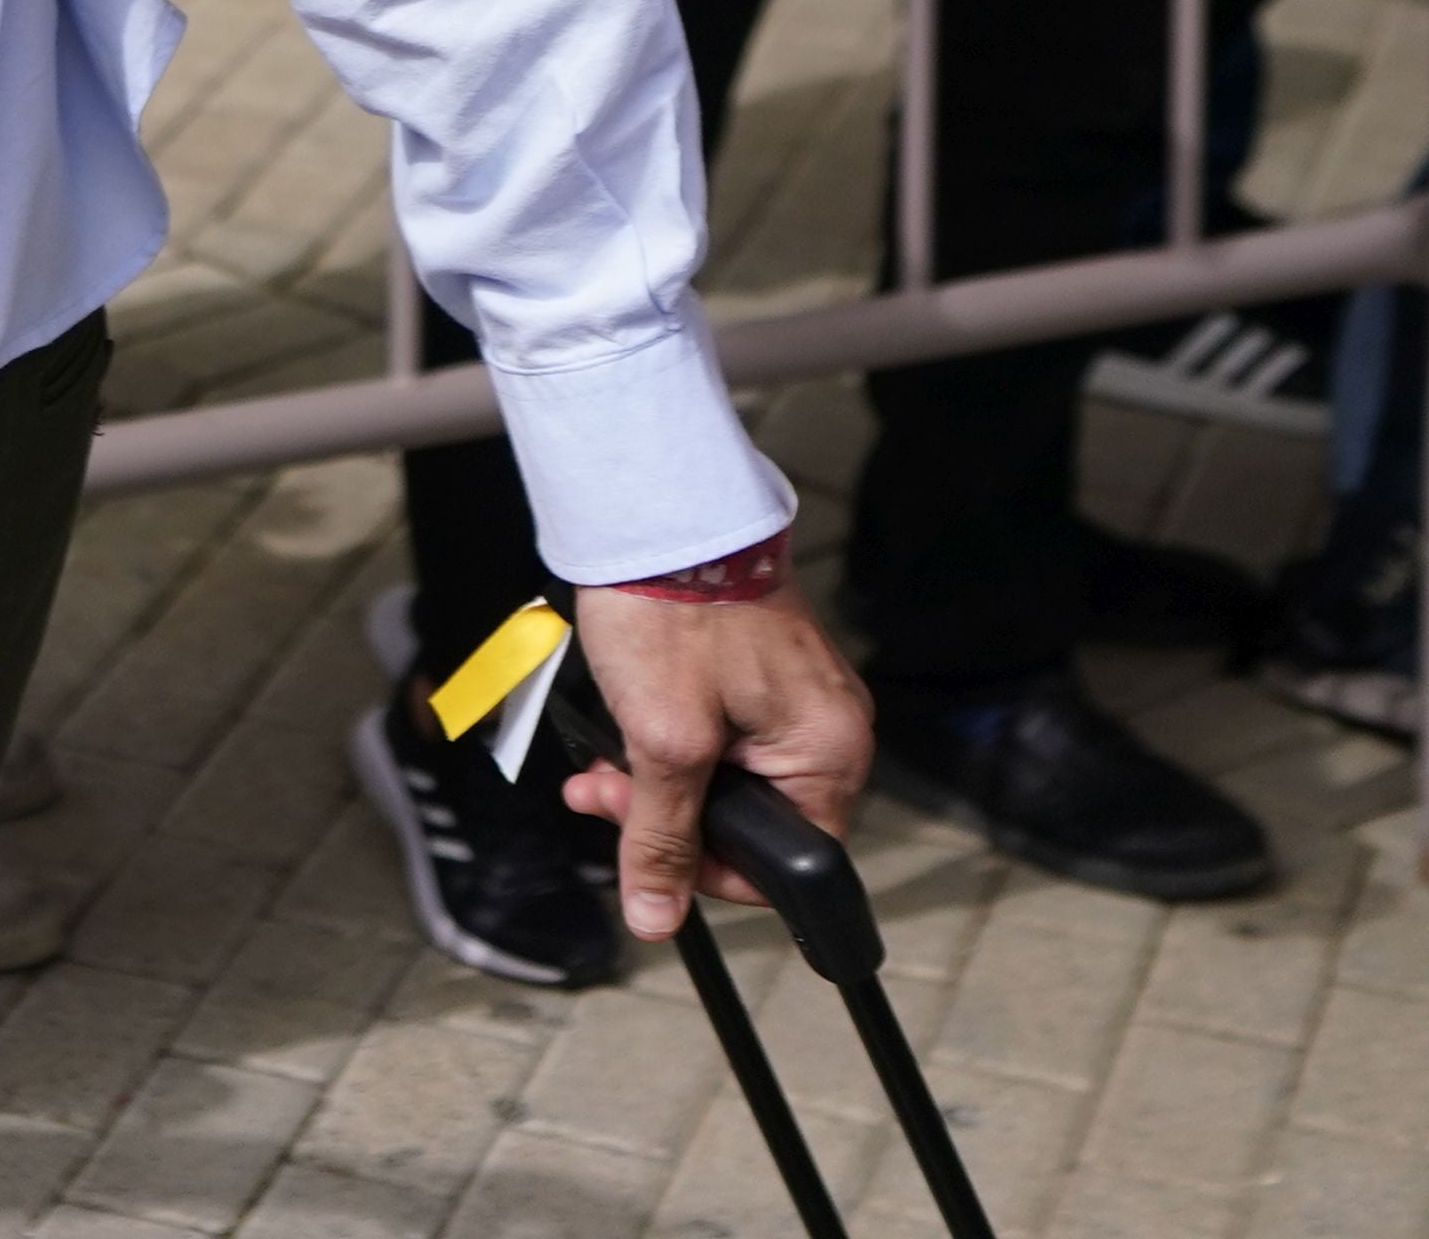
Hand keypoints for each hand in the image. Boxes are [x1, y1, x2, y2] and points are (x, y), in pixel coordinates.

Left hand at [563, 576, 870, 944]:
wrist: (656, 513)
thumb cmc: (673, 610)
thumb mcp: (663, 741)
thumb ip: (662, 836)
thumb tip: (658, 915)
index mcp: (828, 752)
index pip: (786, 862)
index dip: (712, 872)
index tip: (653, 859)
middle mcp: (824, 727)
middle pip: (746, 820)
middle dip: (663, 818)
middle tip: (606, 798)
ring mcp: (789, 696)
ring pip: (719, 777)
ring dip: (652, 781)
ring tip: (599, 766)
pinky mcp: (753, 670)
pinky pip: (714, 733)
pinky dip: (664, 738)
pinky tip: (619, 728)